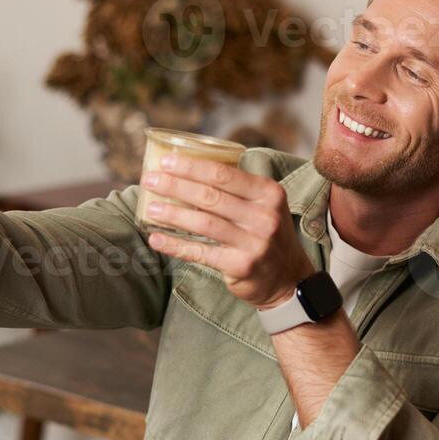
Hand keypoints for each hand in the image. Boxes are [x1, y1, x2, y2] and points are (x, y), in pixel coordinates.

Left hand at [143, 155, 314, 308]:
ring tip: (150, 208)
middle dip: (175, 186)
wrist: (288, 278)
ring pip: (204, 223)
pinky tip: (157, 239)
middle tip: (149, 180)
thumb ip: (238, 189)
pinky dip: (176, 245)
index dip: (191, 167)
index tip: (166, 161)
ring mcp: (254, 243)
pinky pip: (201, 252)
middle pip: (210, 196)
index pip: (224, 174)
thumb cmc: (266, 234)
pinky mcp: (241, 265)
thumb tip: (191, 169)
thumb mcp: (265, 205)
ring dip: (173, 214)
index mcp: (268, 193)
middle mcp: (264, 216)